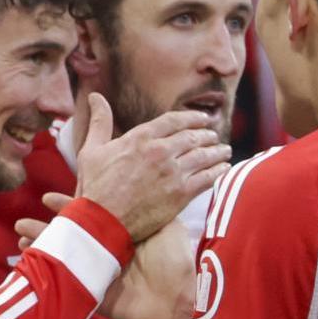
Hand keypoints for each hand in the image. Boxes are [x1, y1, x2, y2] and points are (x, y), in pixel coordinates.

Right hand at [17, 193, 196, 318]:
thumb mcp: (165, 222)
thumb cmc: (175, 259)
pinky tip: (27, 251)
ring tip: (20, 230)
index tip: (50, 196)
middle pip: (75, 231)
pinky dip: (45, 261)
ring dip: (43, 239)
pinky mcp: (93, 287)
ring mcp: (99, 268)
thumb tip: (146, 178)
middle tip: (30, 212)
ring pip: (66, 250)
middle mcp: (108, 249)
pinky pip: (65, 272)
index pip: (94, 214)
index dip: (74, 204)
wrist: (178, 296)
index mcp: (123, 233)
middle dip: (52, 222)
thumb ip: (150, 204)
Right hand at [74, 93, 229, 241]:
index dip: (192, 118)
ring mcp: (172, 173)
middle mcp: (160, 152)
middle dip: (207, 135)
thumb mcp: (91, 150)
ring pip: (203, 156)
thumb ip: (100, 122)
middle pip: (192, 137)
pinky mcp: (181, 194)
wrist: (103, 222)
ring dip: (217, 151)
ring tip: (225, 150)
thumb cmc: (94, 188)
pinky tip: (224, 169)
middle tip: (214, 136)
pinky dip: (218, 172)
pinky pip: (207, 179)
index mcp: (140, 138)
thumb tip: (94, 96)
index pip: (174, 120)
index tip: (202, 119)